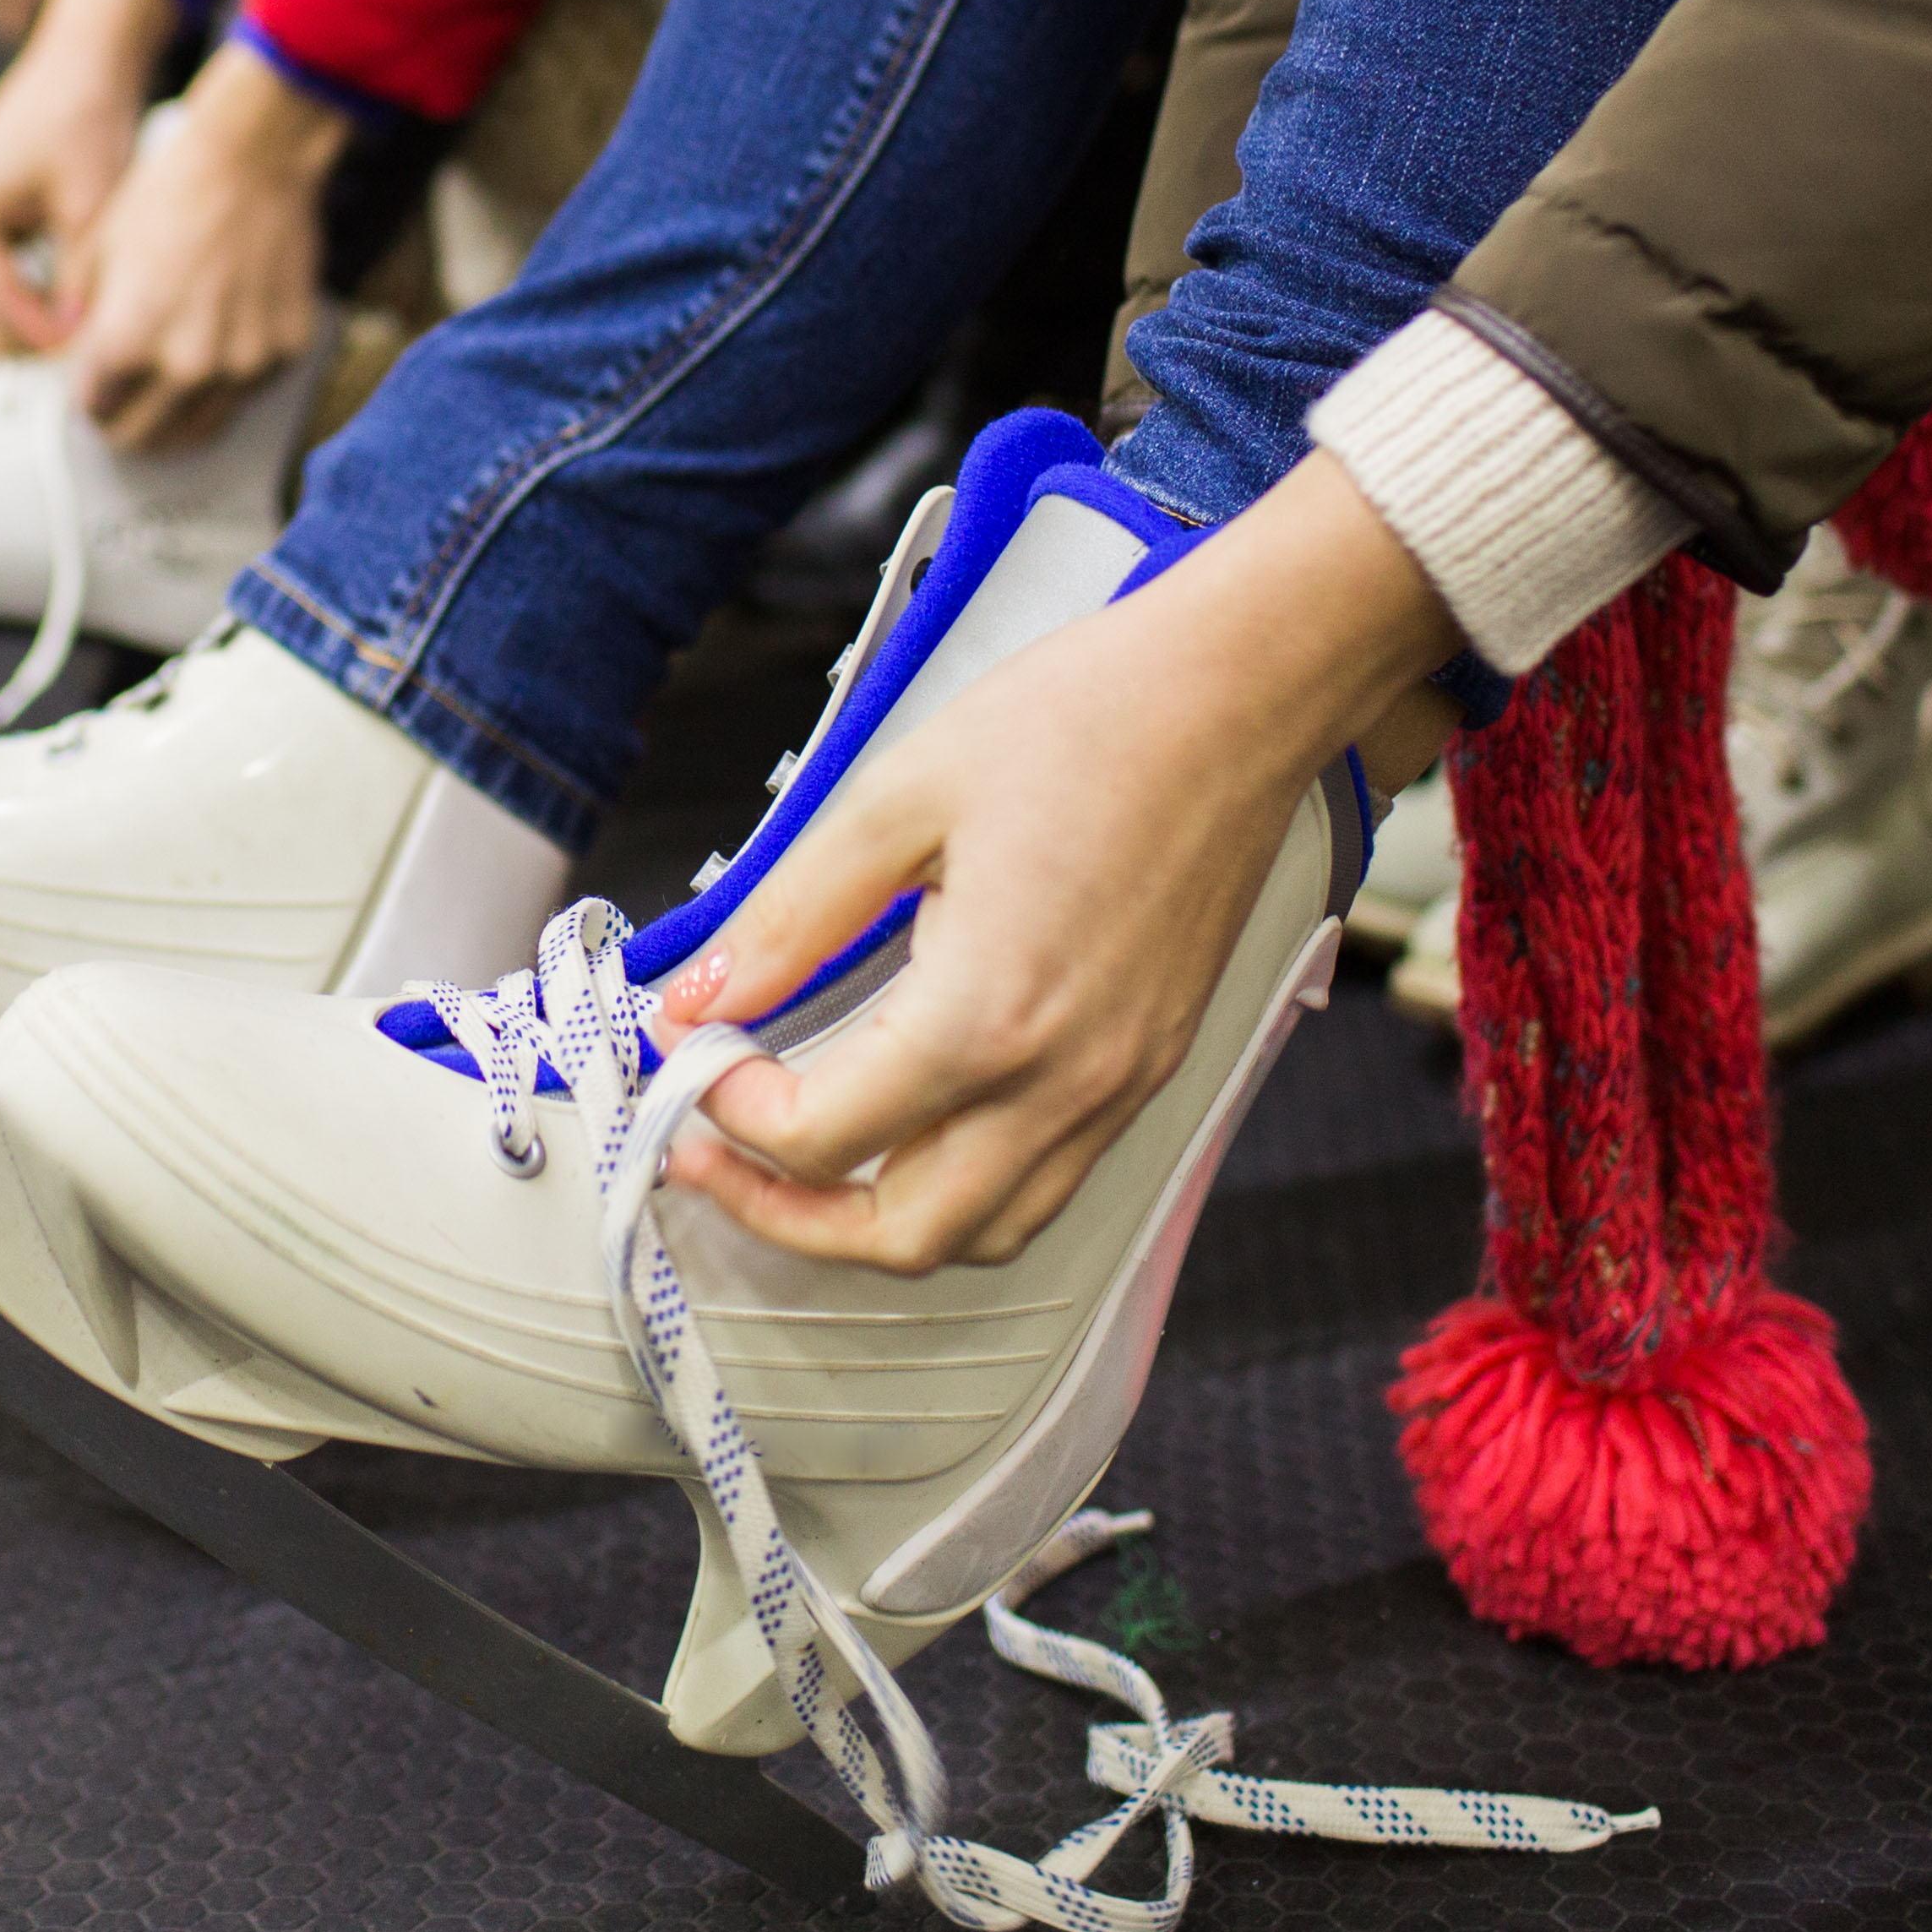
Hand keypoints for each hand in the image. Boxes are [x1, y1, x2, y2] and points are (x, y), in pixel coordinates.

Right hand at [0, 0, 168, 353]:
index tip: (87, 354)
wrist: (81, 62)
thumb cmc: (83, 119)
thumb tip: (76, 338)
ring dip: (21, 314)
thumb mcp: (89, 208)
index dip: (43, 335)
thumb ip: (76, 278)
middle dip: (26, 331)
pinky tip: (64, 297)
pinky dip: (19, 289)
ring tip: (76, 328)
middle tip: (82, 350)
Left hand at [67, 42, 345, 450]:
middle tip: (124, 412)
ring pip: (200, 430)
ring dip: (177, 421)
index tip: (95, 392)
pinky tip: (216, 352)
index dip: (90, 401)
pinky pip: (247, 394)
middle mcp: (188, 365)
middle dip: (127, 426)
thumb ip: (83, 318)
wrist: (251, 159)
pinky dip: (228, 386)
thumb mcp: (98, 249)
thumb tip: (76, 355)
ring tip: (166, 399)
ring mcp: (244, 364)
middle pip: (145, 437)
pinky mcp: (286, 353)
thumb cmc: (172, 192)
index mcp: (129, 341)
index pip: (96, 410)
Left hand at [648, 452, 1466, 1273]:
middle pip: (900, 1237)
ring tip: (797, 1155)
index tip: (693, 1049)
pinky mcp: (1147, 1069)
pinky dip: (960, 1188)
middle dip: (783, 1214)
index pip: (822, 1137)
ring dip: (874, 1220)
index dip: (729, 1110)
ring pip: (983, 1233)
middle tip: (709, 1149)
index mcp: (988, 1014)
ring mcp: (1116, 1087)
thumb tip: (699, 995)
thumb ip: (789, 916)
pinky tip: (906, 1120)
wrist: (1238, 695)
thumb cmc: (1086, 720)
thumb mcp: (897, 797)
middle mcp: (1062, 1081)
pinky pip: (1045, 1184)